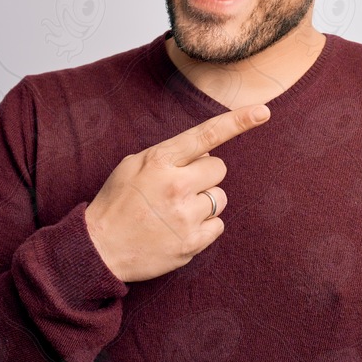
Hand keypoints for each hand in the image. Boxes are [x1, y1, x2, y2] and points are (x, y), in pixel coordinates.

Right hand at [85, 104, 269, 281]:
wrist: (98, 249)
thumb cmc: (117, 202)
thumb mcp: (134, 165)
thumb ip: (171, 155)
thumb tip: (208, 153)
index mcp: (159, 161)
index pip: (206, 135)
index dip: (237, 122)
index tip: (263, 112)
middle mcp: (175, 186)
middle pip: (218, 168)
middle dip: (205, 175)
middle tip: (179, 188)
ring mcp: (185, 217)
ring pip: (220, 197)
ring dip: (204, 201)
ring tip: (175, 211)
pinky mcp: (191, 244)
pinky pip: (218, 225)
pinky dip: (204, 226)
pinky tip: (180, 228)